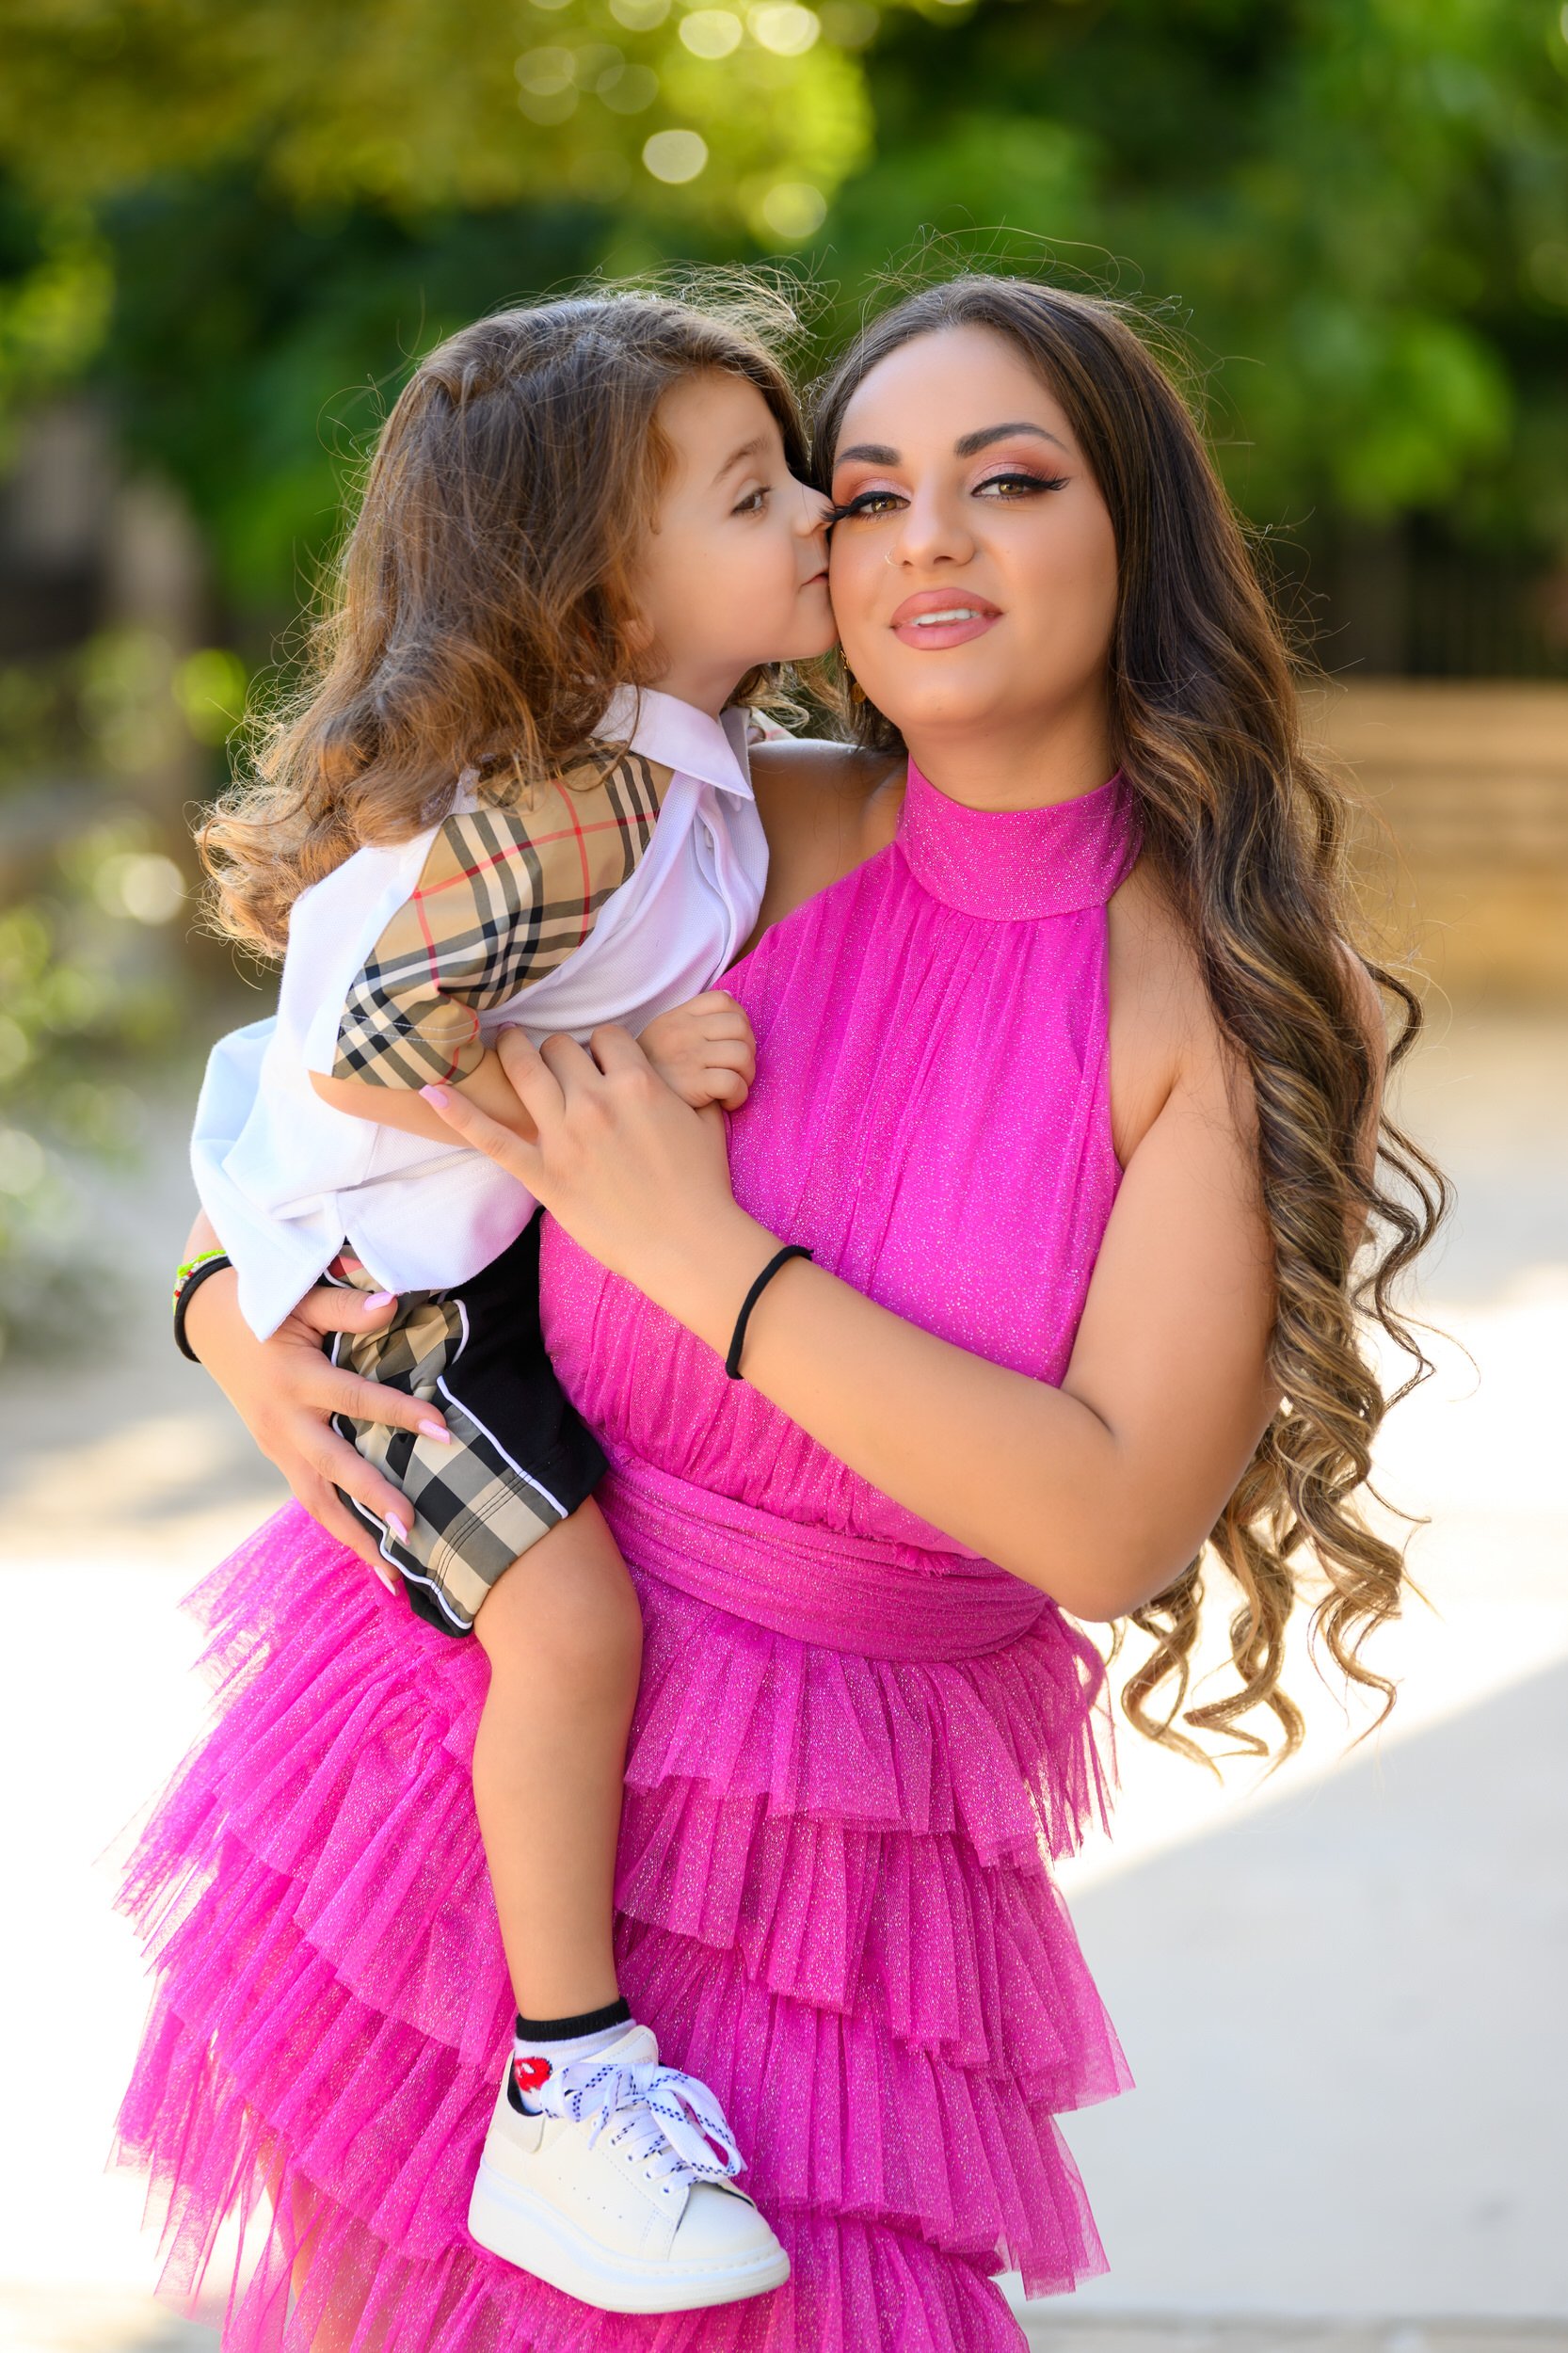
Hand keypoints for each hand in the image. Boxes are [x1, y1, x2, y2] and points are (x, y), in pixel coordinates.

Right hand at [182, 1266, 449, 1582]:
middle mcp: (283, 1422)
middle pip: (332, 1471)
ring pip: (315, 1501)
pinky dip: (338, 1525)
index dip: (399, 1415)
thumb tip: (392, 1303)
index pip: (355, 1400)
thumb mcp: (300, 1296)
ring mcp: (276, 1443)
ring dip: (353, 1538)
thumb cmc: (262, 1302)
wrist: (208, 1319)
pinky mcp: (277, 1453)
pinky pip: (310, 1496)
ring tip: (392, 1575)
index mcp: (294, 1379)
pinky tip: (369, 1551)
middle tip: (413, 1530)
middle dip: (373, 1503)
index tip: (443, 1431)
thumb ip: (346, 1306)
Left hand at [421, 1026, 777, 1348]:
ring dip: (514, 1053)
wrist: (689, 1244)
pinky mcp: (543, 1175)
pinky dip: (457, 1112)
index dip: (602, 1046)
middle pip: (561, 1048)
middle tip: (558, 1063)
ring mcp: (565, 1138)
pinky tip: (429, 1089)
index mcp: (639, 1084)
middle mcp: (596, 1101)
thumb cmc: (703, 1186)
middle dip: (560, 1051)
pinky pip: (491, 1138)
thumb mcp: (705, 1121)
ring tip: (505, 1045)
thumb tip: (683, 1072)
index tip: (601, 1060)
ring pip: (527, 1071)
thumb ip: (686, 1088)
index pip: (606, 1036)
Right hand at [639, 991, 755, 1110]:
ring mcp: (687, 1057)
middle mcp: (682, 1032)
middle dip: (749, 1050)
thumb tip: (729, 996)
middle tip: (739, 1069)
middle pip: (739, 1027)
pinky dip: (739, 1095)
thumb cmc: (653, 1072)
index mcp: (677, 1017)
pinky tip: (727, 1102)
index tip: (736, 1041)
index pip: (722, 1001)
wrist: (626, 1104)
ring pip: (741, 1055)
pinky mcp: (692, 1085)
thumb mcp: (663, 1034)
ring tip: (735, 1085)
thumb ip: (694, 1017)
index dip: (740, 1019)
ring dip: (746, 1075)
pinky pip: (733, 1083)